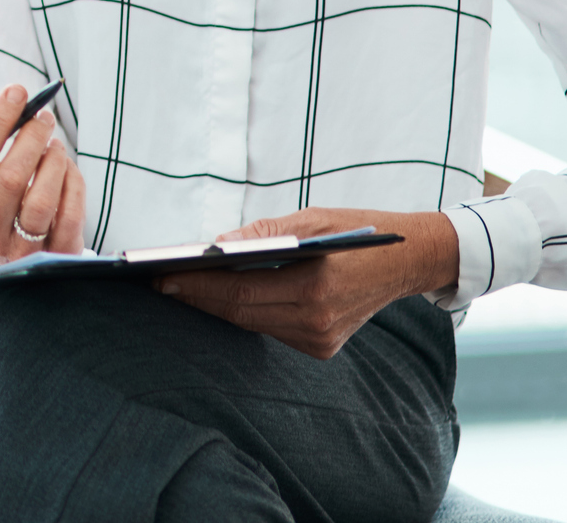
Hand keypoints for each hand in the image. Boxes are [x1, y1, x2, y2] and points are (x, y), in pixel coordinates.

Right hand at [0, 84, 85, 261]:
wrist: (10, 241)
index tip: (16, 94)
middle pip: (11, 178)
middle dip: (31, 138)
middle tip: (43, 117)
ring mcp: (20, 249)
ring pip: (41, 201)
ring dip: (53, 162)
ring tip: (55, 145)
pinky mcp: (53, 254)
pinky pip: (69, 216)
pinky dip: (73, 185)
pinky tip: (67, 170)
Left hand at [152, 207, 458, 358]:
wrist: (408, 262)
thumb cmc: (357, 231)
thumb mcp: (311, 217)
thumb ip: (264, 232)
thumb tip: (216, 243)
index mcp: (317, 286)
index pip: (241, 291)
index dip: (198, 286)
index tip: (161, 275)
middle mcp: (318, 320)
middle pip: (240, 313)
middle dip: (196, 297)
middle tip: (158, 282)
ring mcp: (320, 340)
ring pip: (251, 324)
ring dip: (214, 306)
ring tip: (178, 287)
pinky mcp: (320, 348)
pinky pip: (269, 328)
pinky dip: (242, 312)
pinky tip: (216, 297)